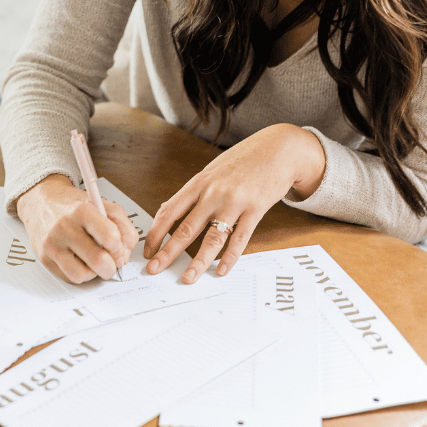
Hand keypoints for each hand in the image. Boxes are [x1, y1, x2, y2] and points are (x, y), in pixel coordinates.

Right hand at [16, 173, 139, 283]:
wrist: (41, 201)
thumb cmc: (74, 205)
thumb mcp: (103, 204)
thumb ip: (123, 226)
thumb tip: (125, 253)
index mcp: (82, 211)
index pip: (110, 237)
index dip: (119, 248)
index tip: (117, 248)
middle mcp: (65, 227)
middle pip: (98, 260)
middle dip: (111, 267)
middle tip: (111, 262)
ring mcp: (53, 244)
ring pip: (82, 275)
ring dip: (94, 273)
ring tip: (94, 262)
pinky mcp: (44, 258)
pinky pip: (68, 278)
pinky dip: (80, 274)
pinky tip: (80, 261)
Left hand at [143, 124, 324, 283]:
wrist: (278, 148)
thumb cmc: (243, 159)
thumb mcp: (212, 171)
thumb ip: (193, 192)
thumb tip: (168, 211)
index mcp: (199, 182)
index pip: (169, 211)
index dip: (156, 233)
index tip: (148, 250)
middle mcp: (213, 193)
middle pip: (185, 228)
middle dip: (168, 252)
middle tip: (154, 270)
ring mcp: (234, 202)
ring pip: (212, 239)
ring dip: (198, 262)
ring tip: (187, 278)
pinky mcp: (255, 210)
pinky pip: (240, 239)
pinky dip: (230, 258)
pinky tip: (221, 271)